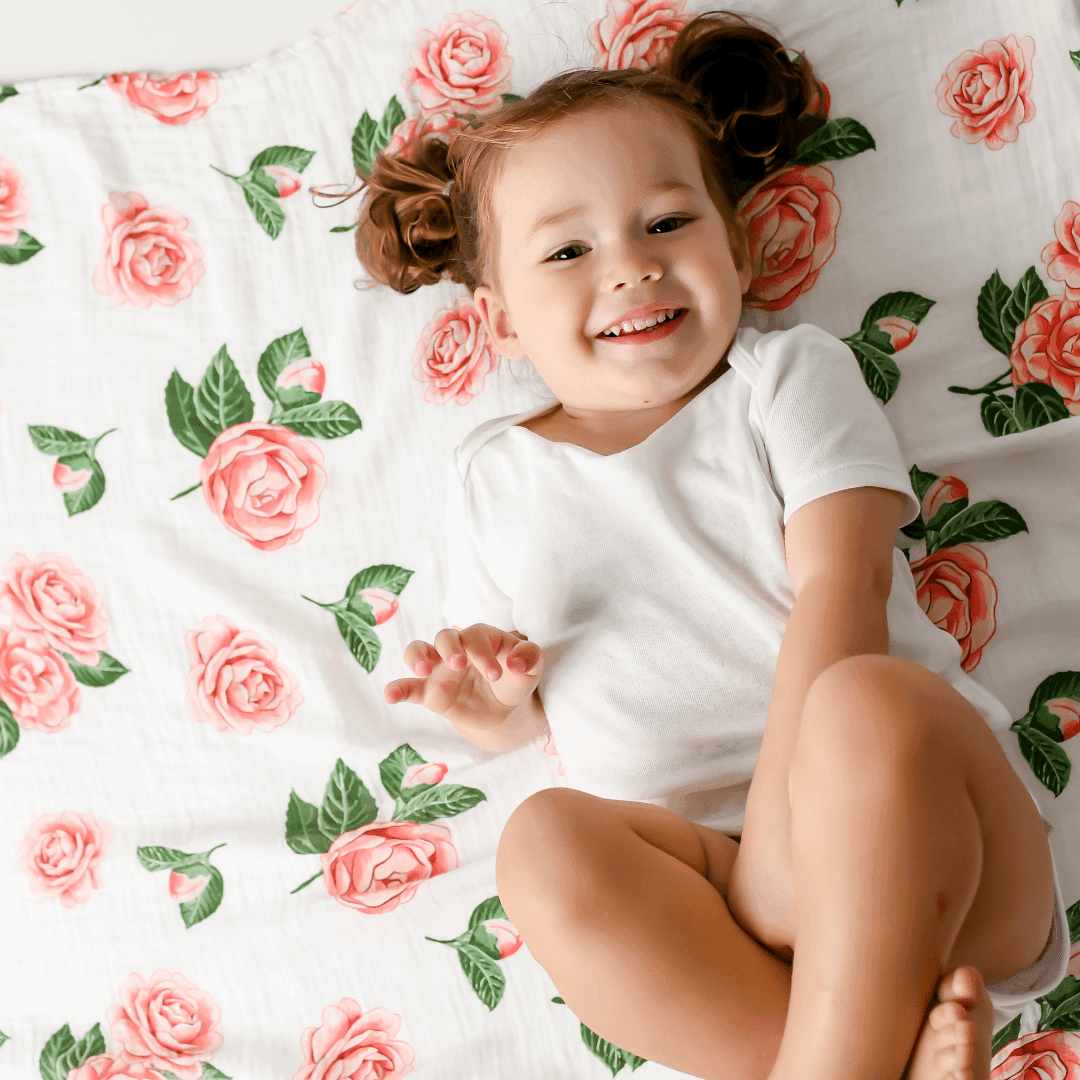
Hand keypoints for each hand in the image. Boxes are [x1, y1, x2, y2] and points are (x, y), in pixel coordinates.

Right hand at [383, 623, 543, 729]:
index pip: (476, 636)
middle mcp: (457, 648)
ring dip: (416, 656)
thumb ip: (530, 658)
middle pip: (445, 637)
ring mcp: (440, 669)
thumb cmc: (515, 678)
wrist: (504, 709)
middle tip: (460, 665)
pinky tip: (390, 695)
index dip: (483, 653)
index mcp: (481, 637)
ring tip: (422, 669)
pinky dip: (397, 689)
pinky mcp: (430, 692)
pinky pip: (409, 687)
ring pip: (418, 651)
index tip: (497, 674)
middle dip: (450, 649)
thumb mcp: (530, 668)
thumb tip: (516, 663)